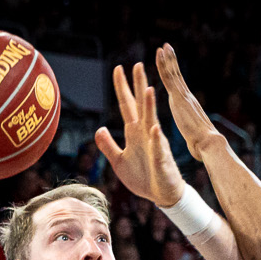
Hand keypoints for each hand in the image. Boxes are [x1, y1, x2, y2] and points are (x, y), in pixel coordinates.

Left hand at [94, 62, 183, 206]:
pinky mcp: (161, 159)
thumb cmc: (143, 176)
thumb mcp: (118, 161)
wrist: (161, 194)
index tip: (118, 69)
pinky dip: (156, 138)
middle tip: (138, 64)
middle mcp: (145, 133)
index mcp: (134, 132)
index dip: (122, 88)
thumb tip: (99, 129)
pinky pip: (158, 148)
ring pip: (151, 121)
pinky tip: (154, 129)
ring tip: (148, 89)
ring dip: (149, 106)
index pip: (126, 105)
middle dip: (139, 85)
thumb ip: (108, 145)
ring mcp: (154, 144)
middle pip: (140, 105)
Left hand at [154, 45, 228, 161]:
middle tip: (167, 48)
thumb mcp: (195, 139)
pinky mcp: (178, 97)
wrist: (208, 144)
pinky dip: (163, 64)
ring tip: (164, 46)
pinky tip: (159, 53)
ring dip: (168, 58)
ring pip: (173, 73)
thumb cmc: (203, 147)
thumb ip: (193, 137)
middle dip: (172, 62)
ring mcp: (182, 96)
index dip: (175, 76)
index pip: (179, 89)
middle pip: (177, 76)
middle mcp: (186, 98)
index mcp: (188, 107)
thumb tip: (197, 145)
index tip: (171, 66)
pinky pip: (168, 77)